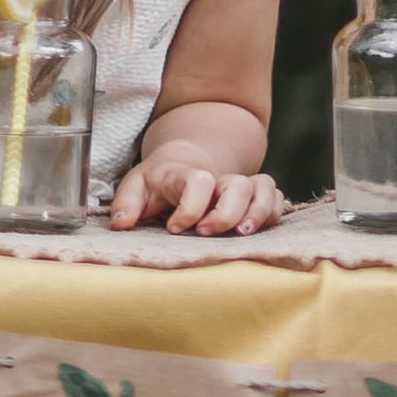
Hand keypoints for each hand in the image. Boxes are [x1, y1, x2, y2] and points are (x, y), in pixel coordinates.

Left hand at [108, 158, 287, 235]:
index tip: (175, 228)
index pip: (198, 181)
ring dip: (258, 212)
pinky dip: (271, 214)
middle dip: (226, 213)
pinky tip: (254, 232)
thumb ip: (126, 203)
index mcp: (186, 174)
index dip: (190, 207)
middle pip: (237, 184)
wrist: (186, 162)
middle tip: (206, 233)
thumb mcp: (136, 186)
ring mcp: (239, 185)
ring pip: (263, 187)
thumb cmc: (159, 182)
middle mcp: (218, 178)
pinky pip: (276, 198)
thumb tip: (121, 224)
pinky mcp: (255, 197)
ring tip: (242, 234)